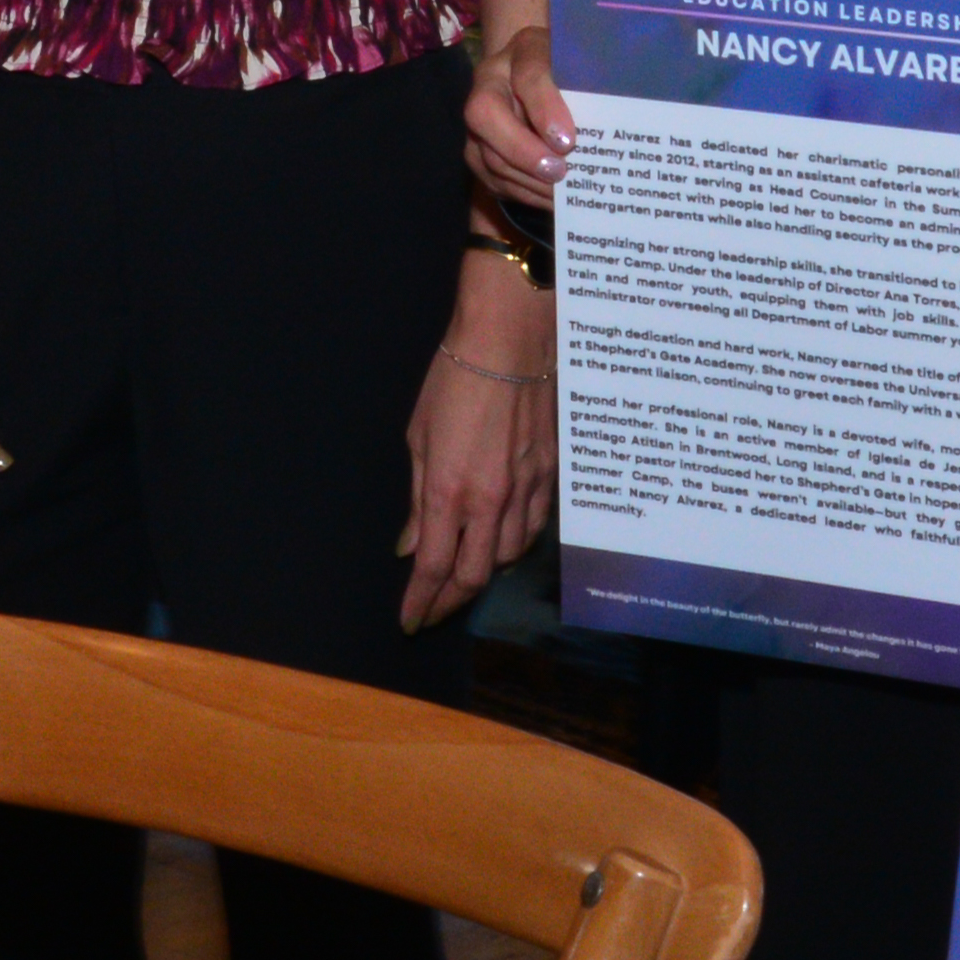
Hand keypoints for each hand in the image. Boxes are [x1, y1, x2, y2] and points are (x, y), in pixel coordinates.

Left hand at [399, 260, 553, 630]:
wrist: (510, 340)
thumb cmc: (454, 380)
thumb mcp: (419, 439)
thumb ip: (417, 499)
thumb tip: (410, 543)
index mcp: (450, 491)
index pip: (434, 567)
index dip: (421, 601)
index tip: (409, 620)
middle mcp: (492, 501)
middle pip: (474, 575)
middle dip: (450, 601)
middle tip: (433, 612)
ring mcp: (527, 490)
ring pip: (508, 557)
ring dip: (483, 575)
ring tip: (463, 580)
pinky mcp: (550, 476)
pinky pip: (534, 529)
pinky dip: (514, 547)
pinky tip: (502, 546)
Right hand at [465, 24, 573, 221]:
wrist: (548, 81)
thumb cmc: (574, 77)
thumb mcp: (586, 72)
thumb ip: (591, 89)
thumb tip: (605, 130)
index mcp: (522, 52)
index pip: (530, 72)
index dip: (544, 107)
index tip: (567, 140)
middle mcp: (490, 83)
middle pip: (486, 114)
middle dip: (522, 150)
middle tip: (559, 172)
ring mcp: (478, 119)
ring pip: (487, 154)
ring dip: (527, 179)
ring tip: (562, 194)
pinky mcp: (478, 152)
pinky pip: (493, 179)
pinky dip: (525, 193)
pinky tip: (552, 201)